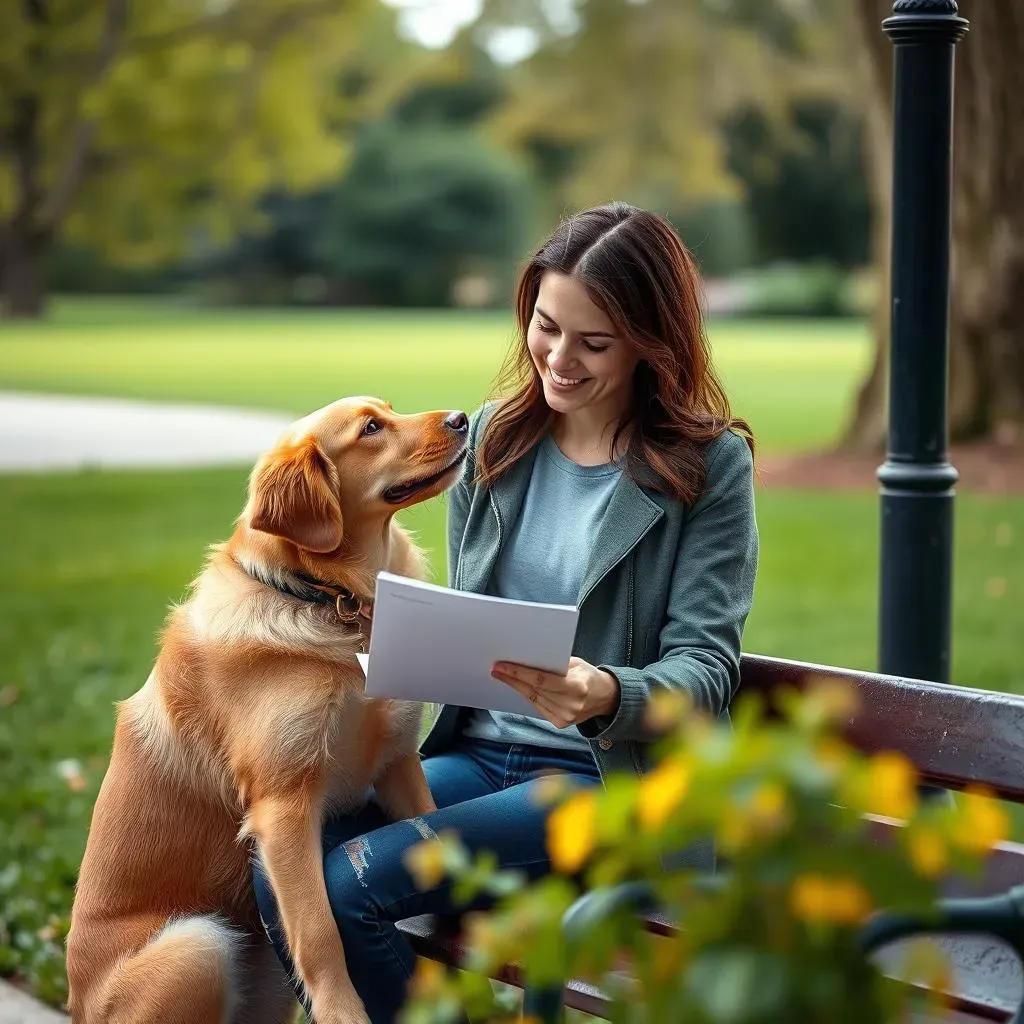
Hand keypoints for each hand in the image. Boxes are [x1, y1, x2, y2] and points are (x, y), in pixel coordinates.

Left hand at [491, 657, 620, 728]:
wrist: (606, 698)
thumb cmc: (590, 676)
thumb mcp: (577, 664)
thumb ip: (556, 664)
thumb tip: (528, 660)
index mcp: (576, 686)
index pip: (541, 679)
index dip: (519, 673)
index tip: (502, 666)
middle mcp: (570, 704)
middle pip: (534, 690)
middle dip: (513, 679)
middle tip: (496, 669)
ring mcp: (565, 717)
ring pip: (533, 699)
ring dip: (516, 688)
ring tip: (502, 677)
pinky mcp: (561, 723)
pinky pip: (538, 707)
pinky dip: (527, 697)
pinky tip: (518, 688)